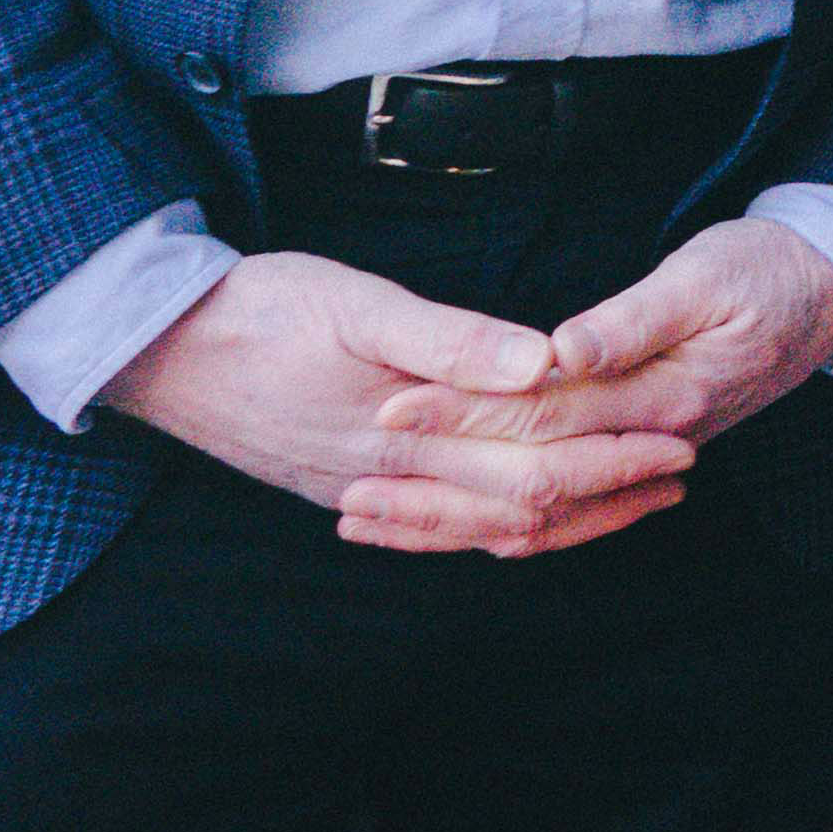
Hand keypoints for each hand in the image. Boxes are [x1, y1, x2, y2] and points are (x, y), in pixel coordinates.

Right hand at [98, 247, 692, 556]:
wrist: (150, 348)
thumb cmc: (255, 310)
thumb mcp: (356, 303)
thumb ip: (452, 340)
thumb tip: (544, 362)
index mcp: (403, 434)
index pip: (536, 463)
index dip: (615, 453)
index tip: (682, 437)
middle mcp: (387, 479)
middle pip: (521, 504)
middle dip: (610, 489)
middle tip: (683, 472)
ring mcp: (357, 490)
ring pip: (480, 526)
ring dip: (563, 516)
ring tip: (629, 500)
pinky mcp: (334, 485)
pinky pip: (433, 526)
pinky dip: (490, 528)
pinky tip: (518, 522)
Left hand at [376, 215, 832, 483]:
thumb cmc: (770, 269)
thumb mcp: (706, 277)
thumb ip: (632, 320)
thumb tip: (561, 351)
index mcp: (662, 398)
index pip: (541, 415)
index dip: (461, 413)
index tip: (388, 409)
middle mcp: (654, 442)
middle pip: (530, 474)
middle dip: (438, 481)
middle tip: (353, 488)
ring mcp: (652, 454)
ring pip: (546, 512)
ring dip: (460, 519)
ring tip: (378, 523)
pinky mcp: (646, 450)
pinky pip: (569, 506)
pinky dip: (506, 520)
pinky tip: (457, 522)